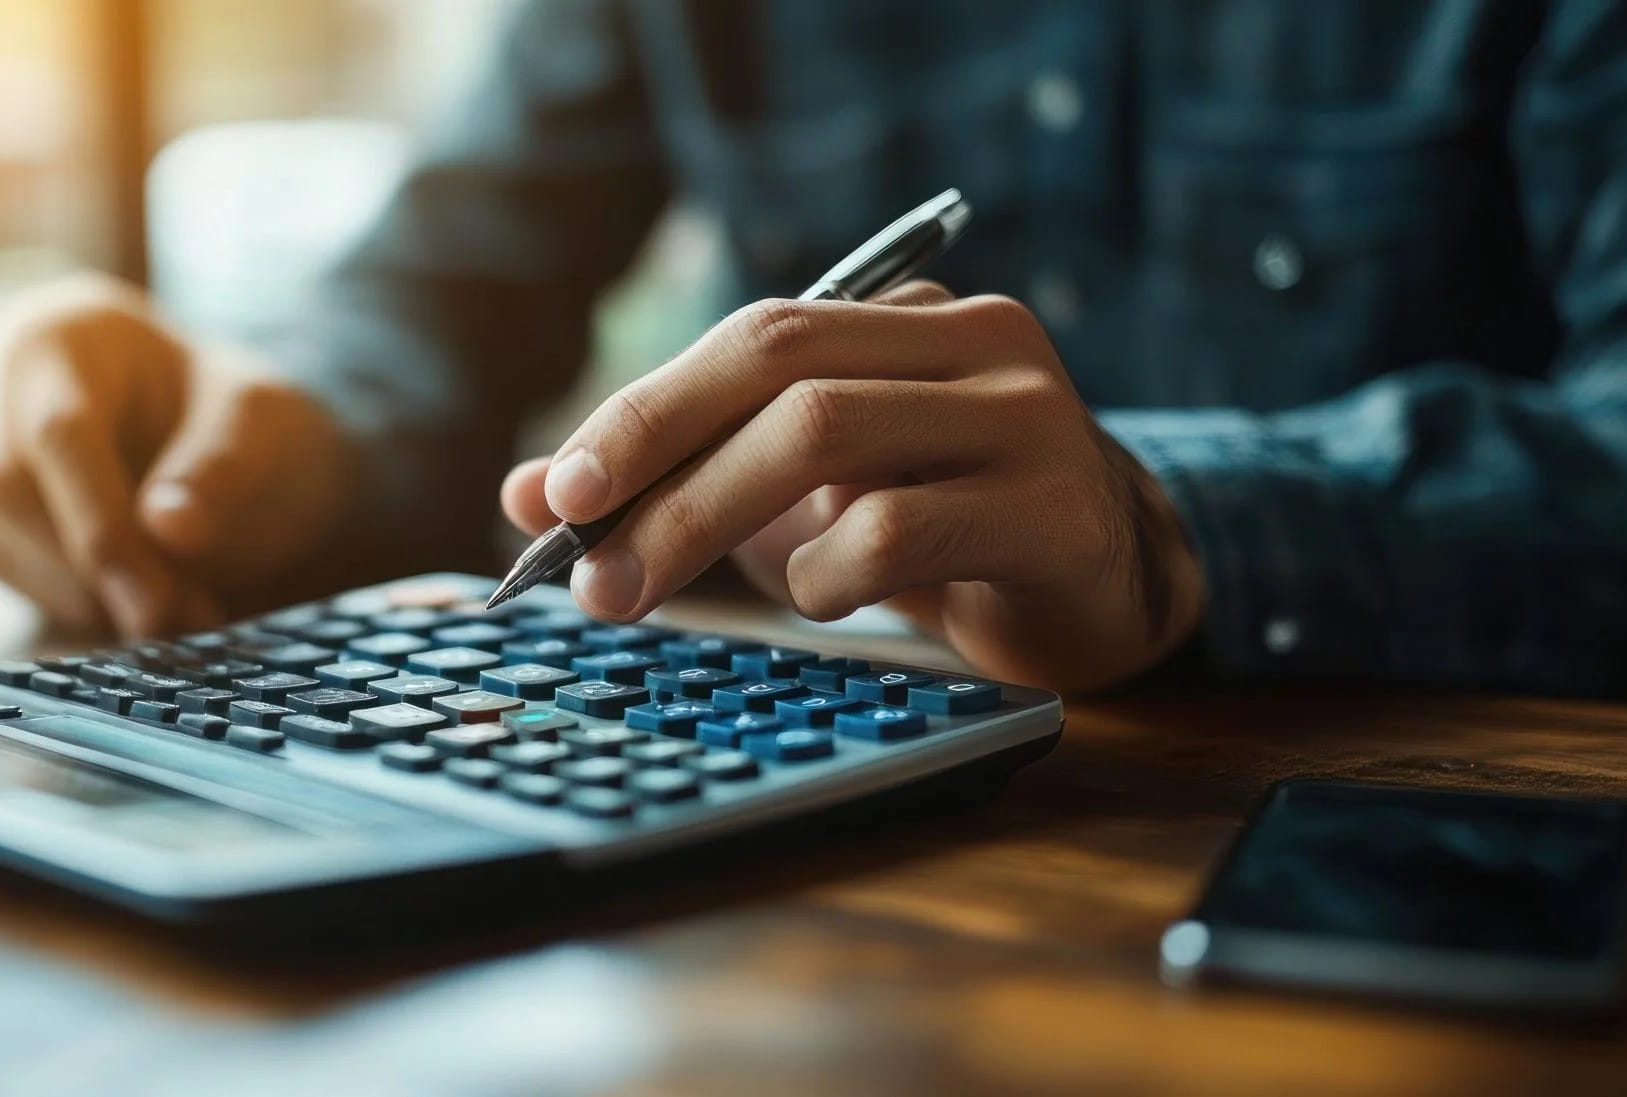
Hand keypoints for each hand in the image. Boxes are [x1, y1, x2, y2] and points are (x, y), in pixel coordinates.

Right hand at [0, 275, 358, 636]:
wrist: (212, 435)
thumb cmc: (228, 408)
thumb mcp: (259, 415)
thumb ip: (221, 463)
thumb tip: (168, 530)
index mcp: (56, 345)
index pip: (62, 435)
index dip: (105, 525)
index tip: (156, 604)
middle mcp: (3, 411)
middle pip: (28, 507)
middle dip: (115, 578)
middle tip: (202, 620)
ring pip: (25, 561)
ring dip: (113, 604)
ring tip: (200, 609)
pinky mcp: (1, 545)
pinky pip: (38, 597)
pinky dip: (103, 615)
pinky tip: (161, 604)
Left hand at [499, 285, 1203, 691]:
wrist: (1104, 591)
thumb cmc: (935, 534)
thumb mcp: (793, 503)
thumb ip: (674, 480)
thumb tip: (522, 492)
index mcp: (909, 316)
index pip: (753, 334)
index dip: (642, 409)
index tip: (553, 491)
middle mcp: (976, 339)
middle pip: (780, 366)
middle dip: (657, 461)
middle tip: (581, 558)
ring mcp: (1028, 415)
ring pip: (824, 435)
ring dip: (706, 520)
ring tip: (647, 589)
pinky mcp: (1058, 510)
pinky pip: (898, 529)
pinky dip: (823, 576)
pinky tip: (822, 600)